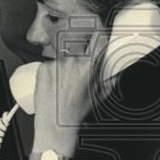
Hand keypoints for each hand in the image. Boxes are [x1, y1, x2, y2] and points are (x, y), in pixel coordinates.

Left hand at [31, 41, 98, 156]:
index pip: (98, 38)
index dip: (99, 35)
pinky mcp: (43, 68)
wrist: (54, 125)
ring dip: (65, 65)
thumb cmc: (76, 113)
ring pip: (63, 57)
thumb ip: (109, 79)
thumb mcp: (98, 95)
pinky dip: (52, 72)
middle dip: (80, 55)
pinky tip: (54, 86)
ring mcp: (56, 63)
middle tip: (76, 72)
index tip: (98, 34)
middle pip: (79, 47)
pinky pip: (50, 64)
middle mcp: (72, 61)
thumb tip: (115, 69)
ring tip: (64, 84)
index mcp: (89, 65)